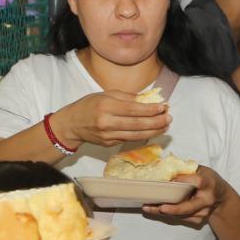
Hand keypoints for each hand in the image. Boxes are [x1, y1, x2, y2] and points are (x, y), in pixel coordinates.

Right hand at [52, 92, 170, 149]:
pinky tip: (152, 131)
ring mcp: (108, 136)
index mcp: (106, 106)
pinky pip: (130, 139)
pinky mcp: (109, 144)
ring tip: (165, 125)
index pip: (133, 109)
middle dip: (156, 122)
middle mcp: (107, 122)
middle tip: (169, 118)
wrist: (71, 125)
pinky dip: (143, 135)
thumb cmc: (88, 106)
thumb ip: (127, 97)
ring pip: (136, 135)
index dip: (151, 109)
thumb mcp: (105, 94)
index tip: (163, 107)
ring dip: (153, 131)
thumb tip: (147, 99)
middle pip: (137, 124)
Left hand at [145, 165, 227, 227]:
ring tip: (147, 207)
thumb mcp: (202, 170)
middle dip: (173, 209)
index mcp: (208, 183)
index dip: (184, 180)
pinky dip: (167, 214)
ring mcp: (203, 212)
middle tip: (159, 207)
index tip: (170, 180)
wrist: (221, 198)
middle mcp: (206, 200)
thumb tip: (165, 167)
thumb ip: (187, 170)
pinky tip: (155, 209)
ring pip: (181, 214)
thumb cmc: (209, 180)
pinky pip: (180, 218)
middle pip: (188, 206)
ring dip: (163, 211)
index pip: (197, 182)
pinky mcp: (197, 220)